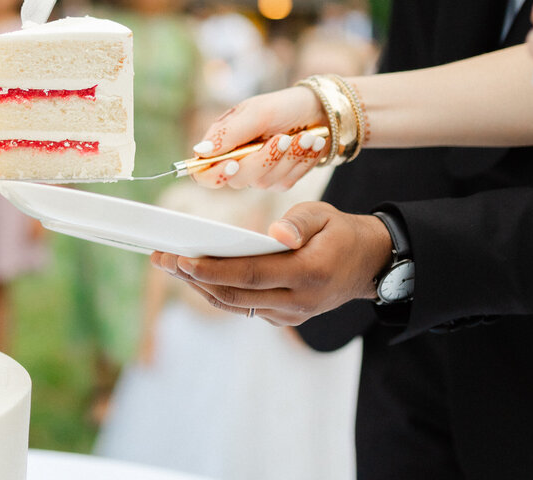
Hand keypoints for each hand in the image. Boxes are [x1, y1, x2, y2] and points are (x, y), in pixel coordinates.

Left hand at [150, 202, 390, 325]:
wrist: (370, 264)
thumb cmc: (340, 232)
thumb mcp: (324, 215)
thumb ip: (298, 223)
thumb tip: (275, 234)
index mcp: (308, 274)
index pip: (251, 275)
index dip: (213, 270)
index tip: (183, 259)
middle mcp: (298, 302)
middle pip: (235, 295)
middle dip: (194, 279)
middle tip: (162, 258)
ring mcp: (291, 314)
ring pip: (236, 305)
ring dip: (200, 287)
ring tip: (170, 264)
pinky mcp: (285, 318)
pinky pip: (245, 307)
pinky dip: (218, 291)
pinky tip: (196, 274)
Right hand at [190, 86, 328, 189]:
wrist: (318, 110)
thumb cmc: (283, 106)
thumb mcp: (256, 112)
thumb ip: (229, 133)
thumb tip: (201, 151)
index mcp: (222, 144)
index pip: (203, 172)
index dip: (214, 174)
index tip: (233, 163)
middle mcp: (237, 162)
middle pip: (237, 179)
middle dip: (264, 159)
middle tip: (284, 138)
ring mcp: (258, 174)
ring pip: (264, 182)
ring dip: (288, 157)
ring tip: (306, 136)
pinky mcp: (279, 180)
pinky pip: (286, 181)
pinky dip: (301, 161)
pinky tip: (310, 144)